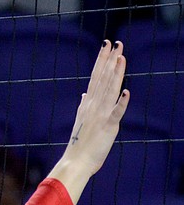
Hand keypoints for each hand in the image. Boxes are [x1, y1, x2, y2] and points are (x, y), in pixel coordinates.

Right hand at [63, 41, 127, 174]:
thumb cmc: (80, 143)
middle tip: (116, 43)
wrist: (76, 160)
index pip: (96, 76)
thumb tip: (84, 94)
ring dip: (116, 74)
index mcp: (88, 103)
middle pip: (103, 78)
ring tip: (121, 58)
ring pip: (110, 90)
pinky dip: (121, 103)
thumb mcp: (81, 120)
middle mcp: (93, 105)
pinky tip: (127, 92)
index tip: (106, 45)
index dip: (102, 60)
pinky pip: (116, 113)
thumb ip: (84, 105)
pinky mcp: (108, 126)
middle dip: (110, 60)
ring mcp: (100, 115)